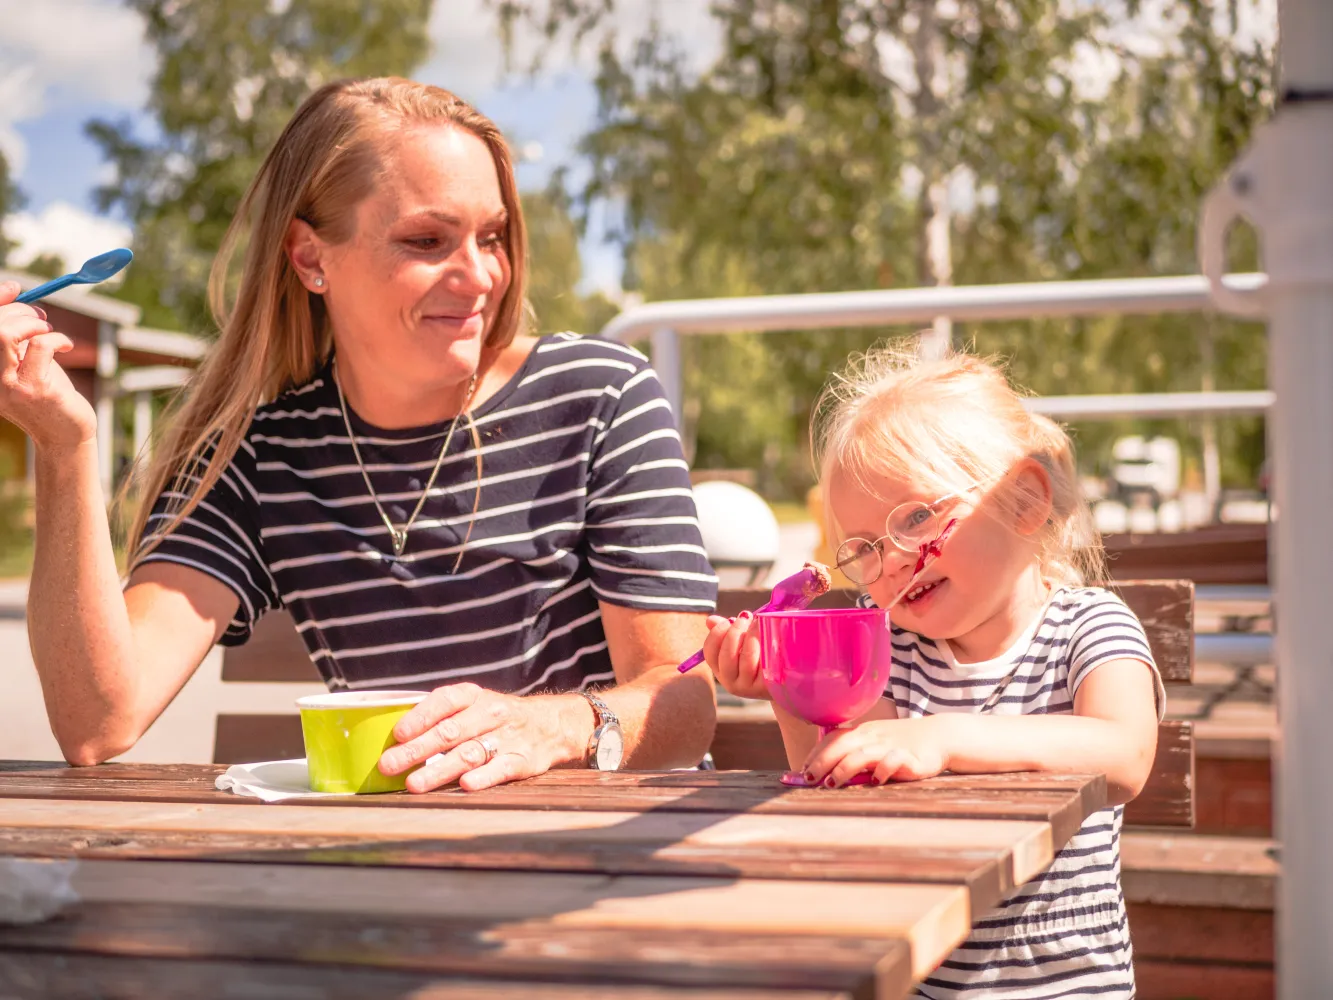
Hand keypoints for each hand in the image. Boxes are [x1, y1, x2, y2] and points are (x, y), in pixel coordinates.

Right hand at [0, 281, 96, 451]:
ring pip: (4, 334)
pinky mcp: (33, 390)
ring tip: (49, 330)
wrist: (65, 435)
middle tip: (41, 317)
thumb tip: (15, 294)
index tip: (14, 288)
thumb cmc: (47, 394)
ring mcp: (7, 386)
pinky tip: (65, 345)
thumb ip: (16, 336)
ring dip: (32, 323)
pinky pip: (39, 346)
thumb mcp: (26, 362)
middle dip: (19, 312)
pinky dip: (56, 338)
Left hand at [377, 682, 583, 792]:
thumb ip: (442, 716)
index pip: (445, 701)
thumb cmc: (497, 718)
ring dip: (439, 769)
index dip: (420, 716)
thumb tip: (396, 739)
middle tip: (390, 764)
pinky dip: (483, 777)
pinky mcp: (523, 760)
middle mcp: (490, 714)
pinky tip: (465, 785)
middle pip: (450, 731)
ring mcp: (507, 737)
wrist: (552, 724)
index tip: (398, 734)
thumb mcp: (474, 704)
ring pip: (469, 753)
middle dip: (417, 749)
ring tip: (414, 783)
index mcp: (474, 696)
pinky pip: (501, 769)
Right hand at [701, 611, 768, 700]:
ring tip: (760, 623)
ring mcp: (748, 687)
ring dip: (752, 636)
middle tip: (746, 618)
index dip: (717, 633)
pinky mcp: (767, 686)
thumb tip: (710, 620)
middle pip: (726, 655)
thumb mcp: (741, 644)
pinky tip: (772, 636)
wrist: (783, 681)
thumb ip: (726, 631)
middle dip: (735, 631)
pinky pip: (766, 662)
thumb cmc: (759, 657)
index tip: (730, 620)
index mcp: (720, 670)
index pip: (710, 652)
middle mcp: (730, 682)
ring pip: (747, 658)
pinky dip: (767, 645)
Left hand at [803, 717, 949, 787]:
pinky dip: (881, 770)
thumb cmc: (903, 743)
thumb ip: (856, 754)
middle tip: (808, 779)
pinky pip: (892, 760)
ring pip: (861, 754)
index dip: (816, 752)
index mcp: (864, 732)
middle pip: (841, 745)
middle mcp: (873, 736)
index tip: (802, 770)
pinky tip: (875, 782)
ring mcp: (890, 745)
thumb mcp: (877, 743)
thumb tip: (827, 775)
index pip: (834, 738)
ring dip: (843, 769)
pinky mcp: (909, 757)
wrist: (940, 736)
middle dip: (822, 761)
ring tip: (831, 784)